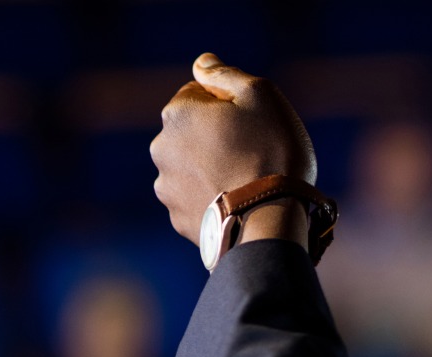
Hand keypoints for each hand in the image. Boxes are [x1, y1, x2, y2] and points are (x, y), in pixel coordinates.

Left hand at [151, 53, 316, 245]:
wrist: (269, 219)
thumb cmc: (271, 150)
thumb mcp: (260, 95)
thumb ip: (225, 75)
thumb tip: (202, 63)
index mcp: (177, 114)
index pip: (197, 92)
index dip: (227, 102)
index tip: (248, 119)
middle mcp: (161, 149)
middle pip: (190, 131)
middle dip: (214, 135)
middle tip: (250, 148)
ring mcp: (166, 187)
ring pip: (190, 165)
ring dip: (210, 166)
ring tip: (243, 177)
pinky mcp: (177, 218)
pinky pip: (194, 198)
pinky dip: (210, 196)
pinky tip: (235, 199)